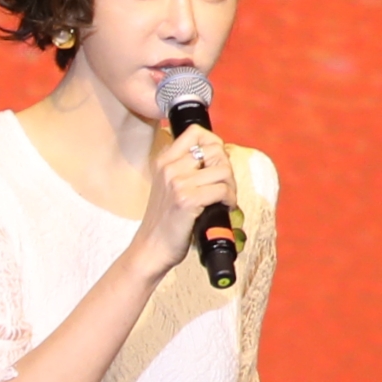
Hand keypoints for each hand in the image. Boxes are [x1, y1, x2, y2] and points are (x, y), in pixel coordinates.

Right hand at [133, 124, 240, 276]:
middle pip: (215, 150)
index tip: (218, 162)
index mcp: (164, 161)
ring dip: (231, 186)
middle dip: (227, 169)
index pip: (196, 132)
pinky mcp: (187, 200)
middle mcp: (169, 167)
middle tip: (225, 187)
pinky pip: (222, 190)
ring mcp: (177, 182)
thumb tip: (220, 156)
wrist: (151, 248)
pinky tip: (224, 207)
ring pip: (223, 170)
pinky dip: (230, 199)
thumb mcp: (169, 187)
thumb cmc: (166, 220)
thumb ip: (186, 169)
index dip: (214, 144)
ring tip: (225, 199)